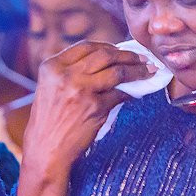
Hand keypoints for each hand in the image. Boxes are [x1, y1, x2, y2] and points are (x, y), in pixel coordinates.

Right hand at [19, 41, 152, 186]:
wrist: (46, 149)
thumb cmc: (50, 121)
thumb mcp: (50, 88)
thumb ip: (70, 71)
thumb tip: (106, 59)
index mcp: (52, 66)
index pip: (86, 46)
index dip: (107, 46)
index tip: (120, 50)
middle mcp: (65, 74)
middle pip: (104, 54)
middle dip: (127, 54)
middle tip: (142, 58)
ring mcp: (81, 90)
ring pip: (117, 71)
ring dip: (137, 70)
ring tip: (148, 70)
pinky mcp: (95, 107)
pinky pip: (120, 94)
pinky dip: (131, 92)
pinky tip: (136, 93)